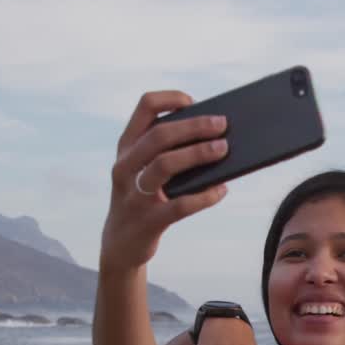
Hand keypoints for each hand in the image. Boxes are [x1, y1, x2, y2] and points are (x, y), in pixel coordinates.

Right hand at [100, 91, 229, 273]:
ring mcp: (134, 194)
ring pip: (165, 165)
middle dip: (194, 126)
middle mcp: (125, 166)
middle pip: (159, 135)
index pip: (144, 108)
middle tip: (222, 125)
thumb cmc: (143, 198)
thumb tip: (213, 137)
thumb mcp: (143, 170)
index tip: (192, 102)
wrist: (121, 245)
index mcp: (127, 147)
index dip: (169, 99)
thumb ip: (167, 152)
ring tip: (223, 150)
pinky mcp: (148, 220)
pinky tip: (221, 190)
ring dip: (198, 154)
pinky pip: (180, 205)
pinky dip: (204, 196)